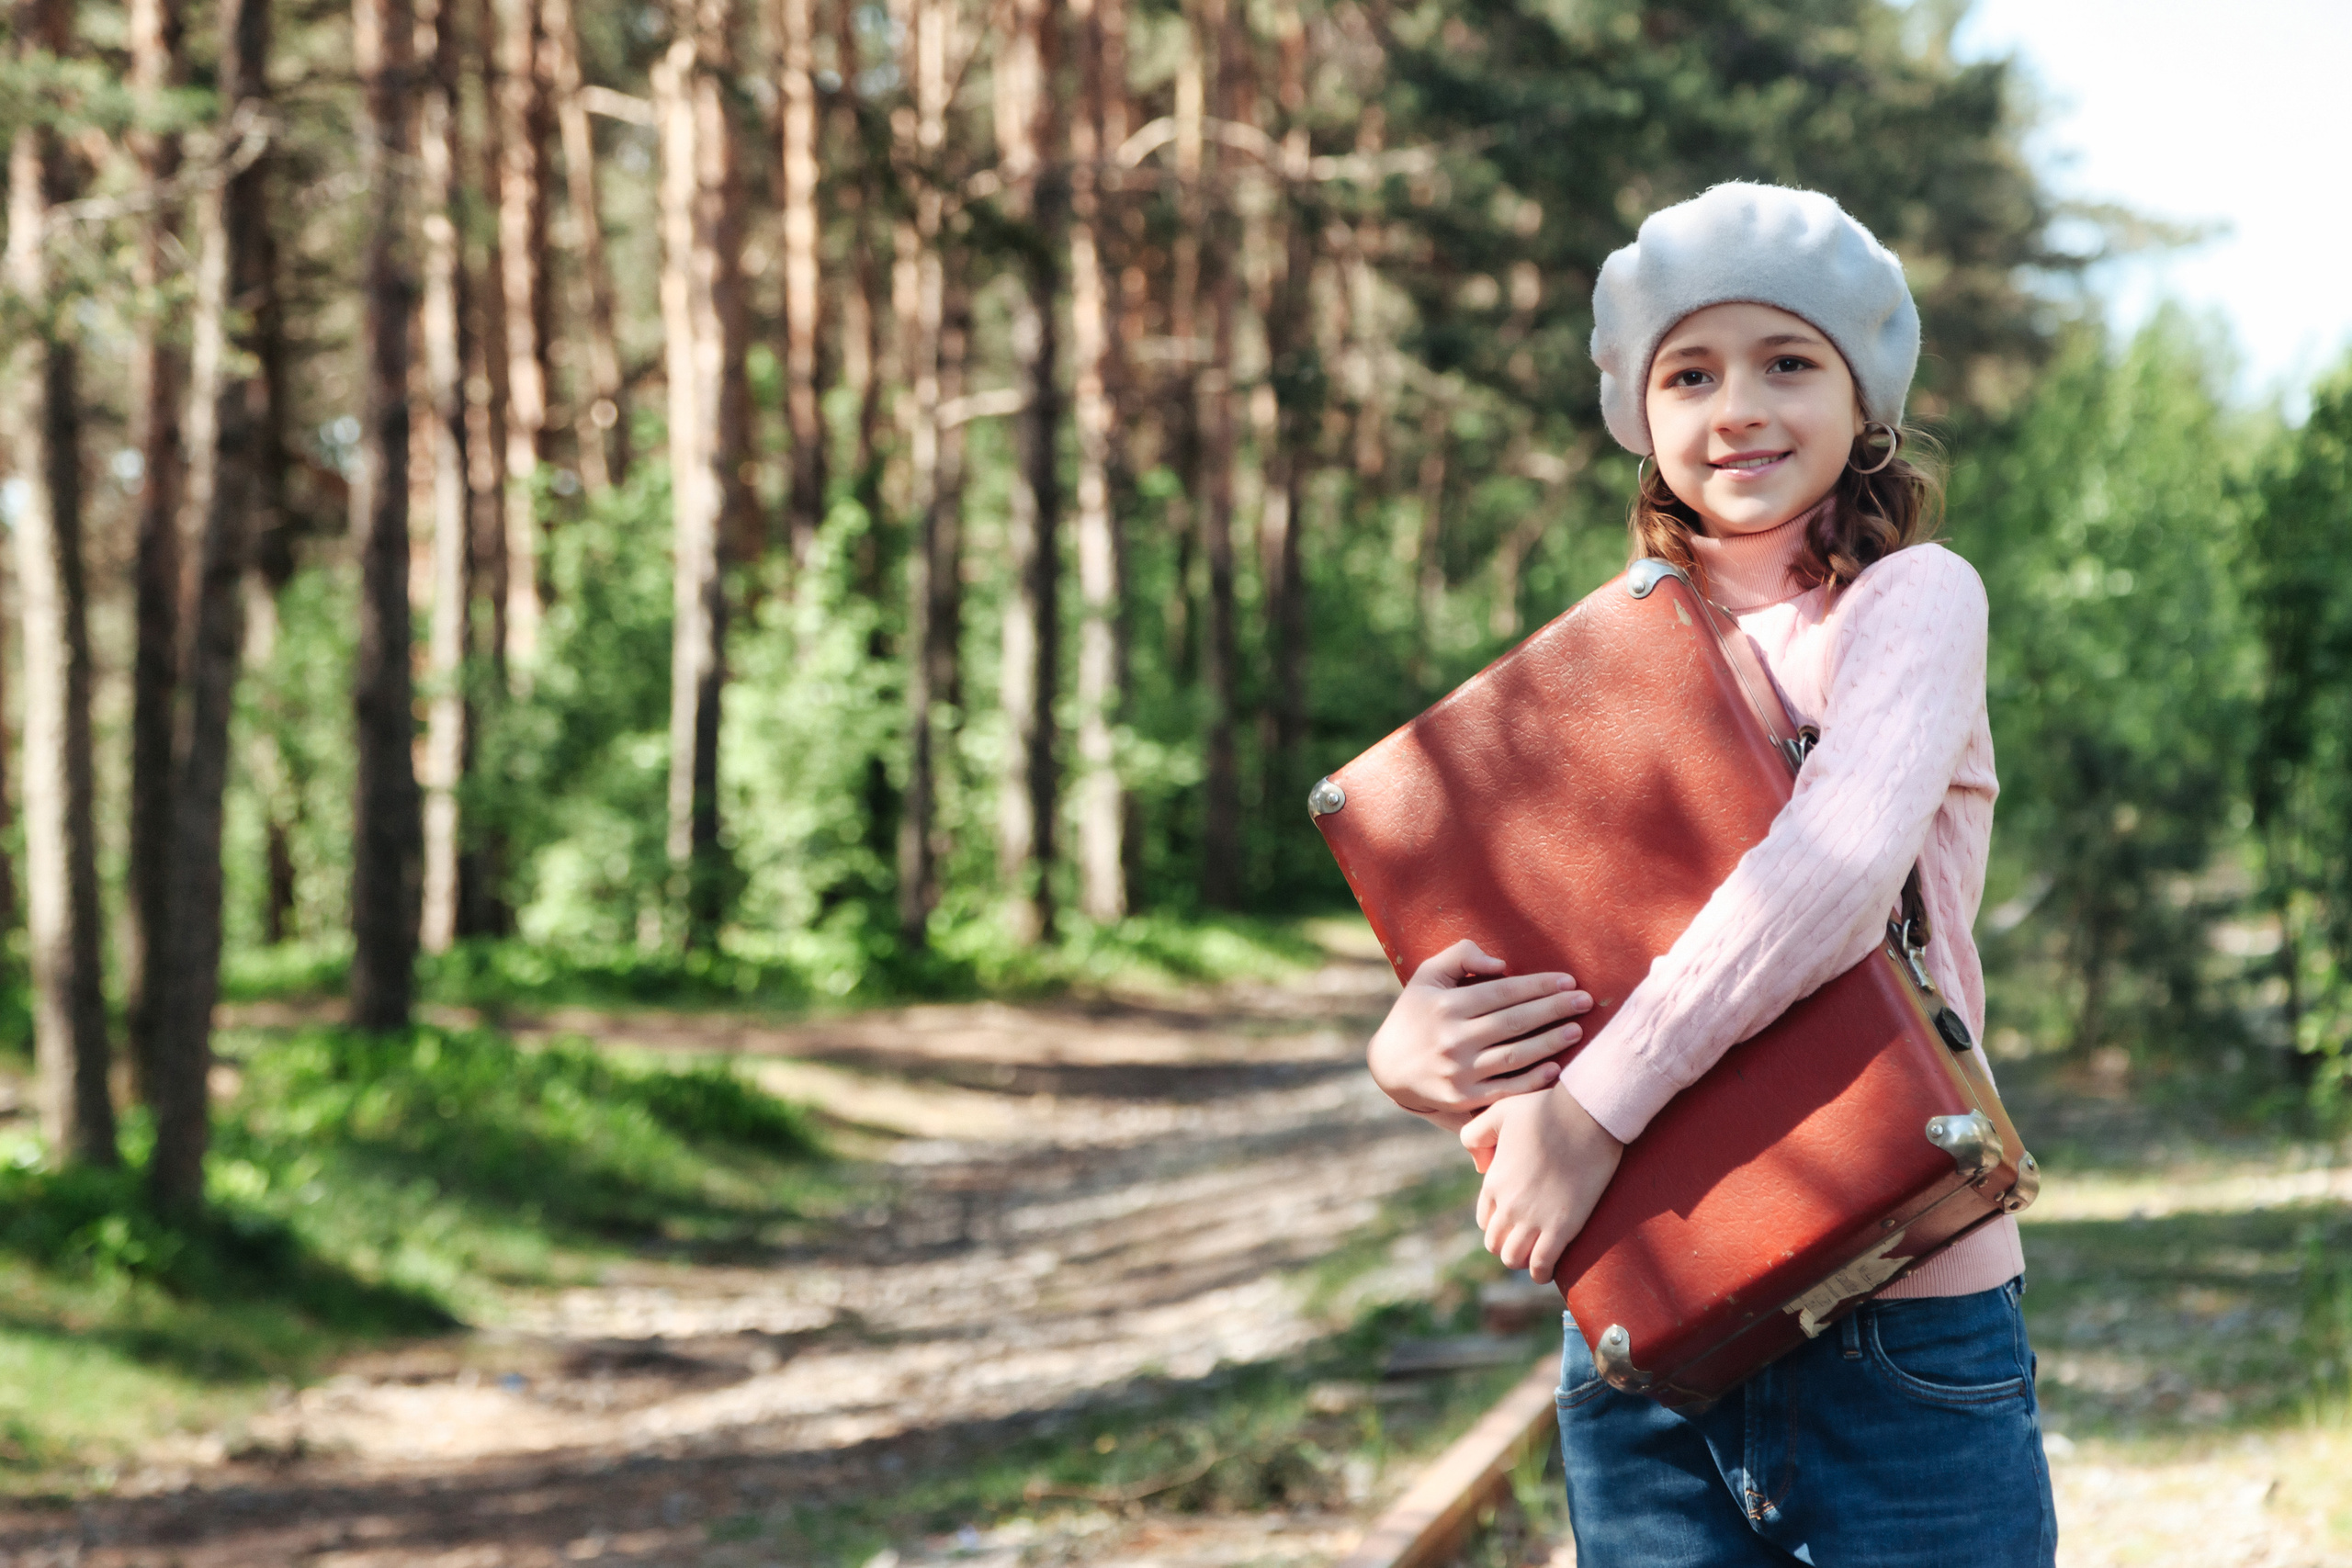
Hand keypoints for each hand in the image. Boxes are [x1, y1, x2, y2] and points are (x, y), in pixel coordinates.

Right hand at [1365, 940, 1591, 1116]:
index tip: (1568, 980)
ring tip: (1577, 1031)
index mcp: (1445, 1006)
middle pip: (1515, 1022)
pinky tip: (1555, 1068)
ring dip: (1551, 1043)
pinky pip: (1505, 1088)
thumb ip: (1460, 956)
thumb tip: (1501, 965)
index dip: (1539, 985)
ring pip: (1515, 1055)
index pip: (1502, 992)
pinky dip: (1532, 1080)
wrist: (1388, 1067)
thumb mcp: (1427, 976)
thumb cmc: (1416, 1014)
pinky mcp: (1463, 1097)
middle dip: (1555, 1009)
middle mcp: (1452, 1039)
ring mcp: (1458, 1071)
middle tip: (1585, 1001)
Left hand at [1464, 1086, 1624, 1283]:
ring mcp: (1534, 1219)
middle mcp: (1508, 1205)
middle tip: (1526, 1239)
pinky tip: (1546, 1271)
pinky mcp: (1562, 1227)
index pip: (1485, 1220)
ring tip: (1535, 1253)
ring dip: (1521, 1260)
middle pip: (1495, 1244)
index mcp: (1494, 1181)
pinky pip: (1542, 1266)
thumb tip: (1479, 1165)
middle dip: (1507, 1244)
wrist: (1587, 1114)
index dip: (1498, 1222)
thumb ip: (1475, 1134)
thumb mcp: (1499, 1111)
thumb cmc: (1546, 1107)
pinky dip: (1540, 1273)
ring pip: (1513, 1259)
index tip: (1515, 1218)